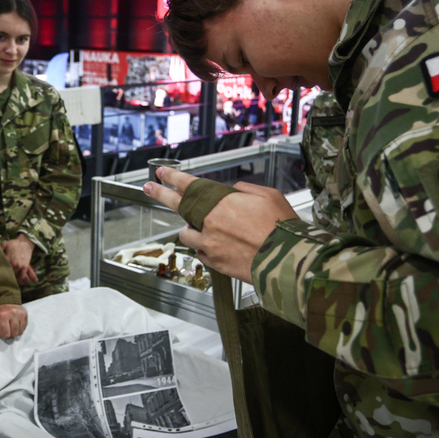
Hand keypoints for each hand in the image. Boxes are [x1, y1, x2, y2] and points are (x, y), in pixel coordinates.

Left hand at [0, 303, 27, 347]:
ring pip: (20, 331)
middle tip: (4, 326)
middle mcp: (13, 313)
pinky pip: (24, 327)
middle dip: (8, 332)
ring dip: (14, 331)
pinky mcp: (25, 313)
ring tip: (9, 325)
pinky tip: (14, 322)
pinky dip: (19, 327)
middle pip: (14, 334)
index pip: (6, 335)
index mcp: (2, 315)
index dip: (1, 333)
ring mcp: (20, 312)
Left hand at [1, 234, 37, 285]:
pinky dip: (19, 279)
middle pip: (8, 273)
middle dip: (4, 276)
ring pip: (15, 276)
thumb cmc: (13, 243)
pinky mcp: (25, 267)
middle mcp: (14, 264)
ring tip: (7, 281)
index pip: (1, 268)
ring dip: (11, 278)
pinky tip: (16, 280)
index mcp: (8, 258)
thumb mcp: (4, 244)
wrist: (25, 242)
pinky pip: (22, 276)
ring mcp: (20, 266)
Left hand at [144, 167, 297, 283]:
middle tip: (150, 188)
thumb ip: (246, 189)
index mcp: (221, 203)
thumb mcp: (269, 195)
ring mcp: (210, 245)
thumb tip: (234, 190)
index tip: (161, 173)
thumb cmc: (282, 228)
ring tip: (200, 227)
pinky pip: (201, 254)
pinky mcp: (216, 264)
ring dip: (190, 229)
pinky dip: (204, 248)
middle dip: (161, 194)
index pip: (189, 185)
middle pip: (178, 206)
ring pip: (186, 234)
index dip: (172, 177)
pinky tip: (215, 247)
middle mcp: (210, 223)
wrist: (288, 261)